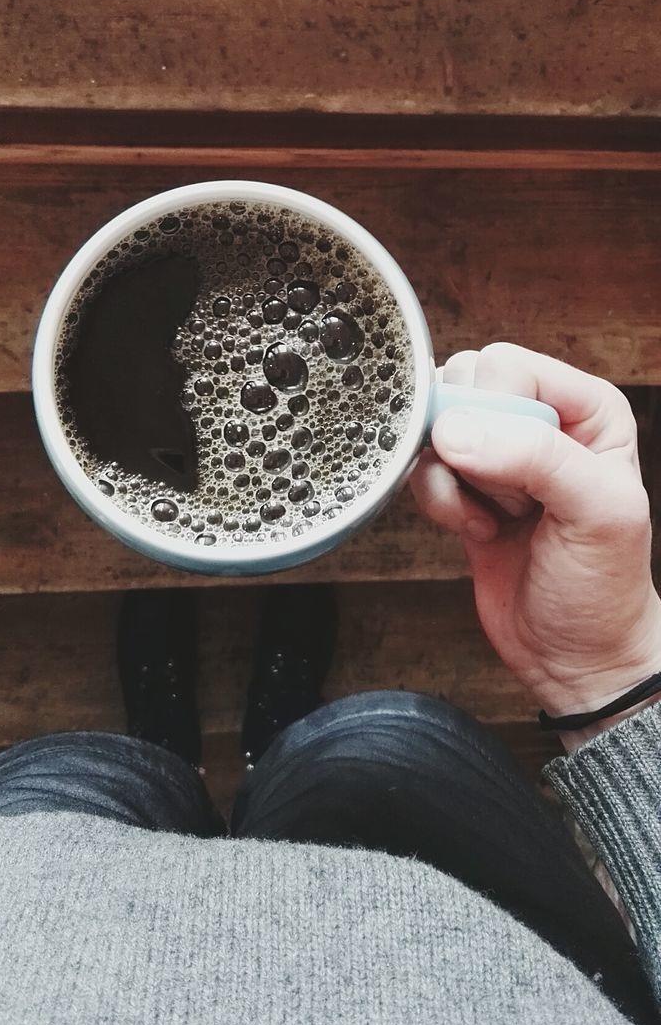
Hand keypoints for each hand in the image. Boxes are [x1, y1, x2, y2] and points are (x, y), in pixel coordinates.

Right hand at [411, 344, 660, 745]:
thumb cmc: (603, 588)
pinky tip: (480, 532)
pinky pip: (421, 468)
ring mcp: (496, 453)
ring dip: (454, 481)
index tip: (517, 472)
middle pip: (463, 387)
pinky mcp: (462, 487)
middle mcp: (540, 420)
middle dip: (472, 447)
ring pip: (433, 427)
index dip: (496, 414)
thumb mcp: (596, 514)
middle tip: (512, 496)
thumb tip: (453, 431)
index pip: (508, 368)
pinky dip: (440, 504)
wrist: (573, 656)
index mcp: (587, 408)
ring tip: (499, 516)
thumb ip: (537, 459)